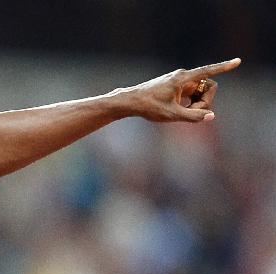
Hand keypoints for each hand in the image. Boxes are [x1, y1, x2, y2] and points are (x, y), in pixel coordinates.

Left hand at [122, 58, 240, 122]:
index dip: (224, 68)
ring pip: (200, 92)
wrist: (131, 102)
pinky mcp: (177, 87)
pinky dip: (190, 104)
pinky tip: (180, 110)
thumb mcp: (171, 115)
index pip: (208, 71)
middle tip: (190, 113)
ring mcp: (181, 81)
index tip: (238, 61)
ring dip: (197, 104)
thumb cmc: (149, 107)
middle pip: (208, 87)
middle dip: (205, 102)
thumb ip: (192, 117)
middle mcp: (183, 76)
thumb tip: (211, 116)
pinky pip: (193, 95)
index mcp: (183, 78)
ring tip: (181, 113)